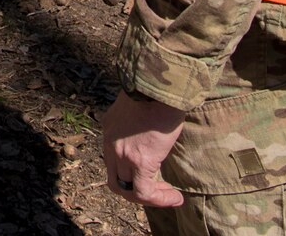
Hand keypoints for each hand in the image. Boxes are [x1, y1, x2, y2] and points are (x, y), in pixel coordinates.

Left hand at [100, 91, 185, 207]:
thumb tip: (154, 133)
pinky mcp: (139, 162)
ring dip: (149, 198)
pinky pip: (143, 192)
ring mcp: (122, 154)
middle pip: (115, 180)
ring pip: (127, 190)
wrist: (160, 87)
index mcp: (110, 128)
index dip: (130, 173)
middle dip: (135, 190)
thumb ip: (140, 123)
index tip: (151, 174)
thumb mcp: (140, 108)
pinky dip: (159, 200)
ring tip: (170, 196)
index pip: (113, 160)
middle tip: (158, 190)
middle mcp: (111, 143)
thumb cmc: (156, 92)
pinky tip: (176, 198)